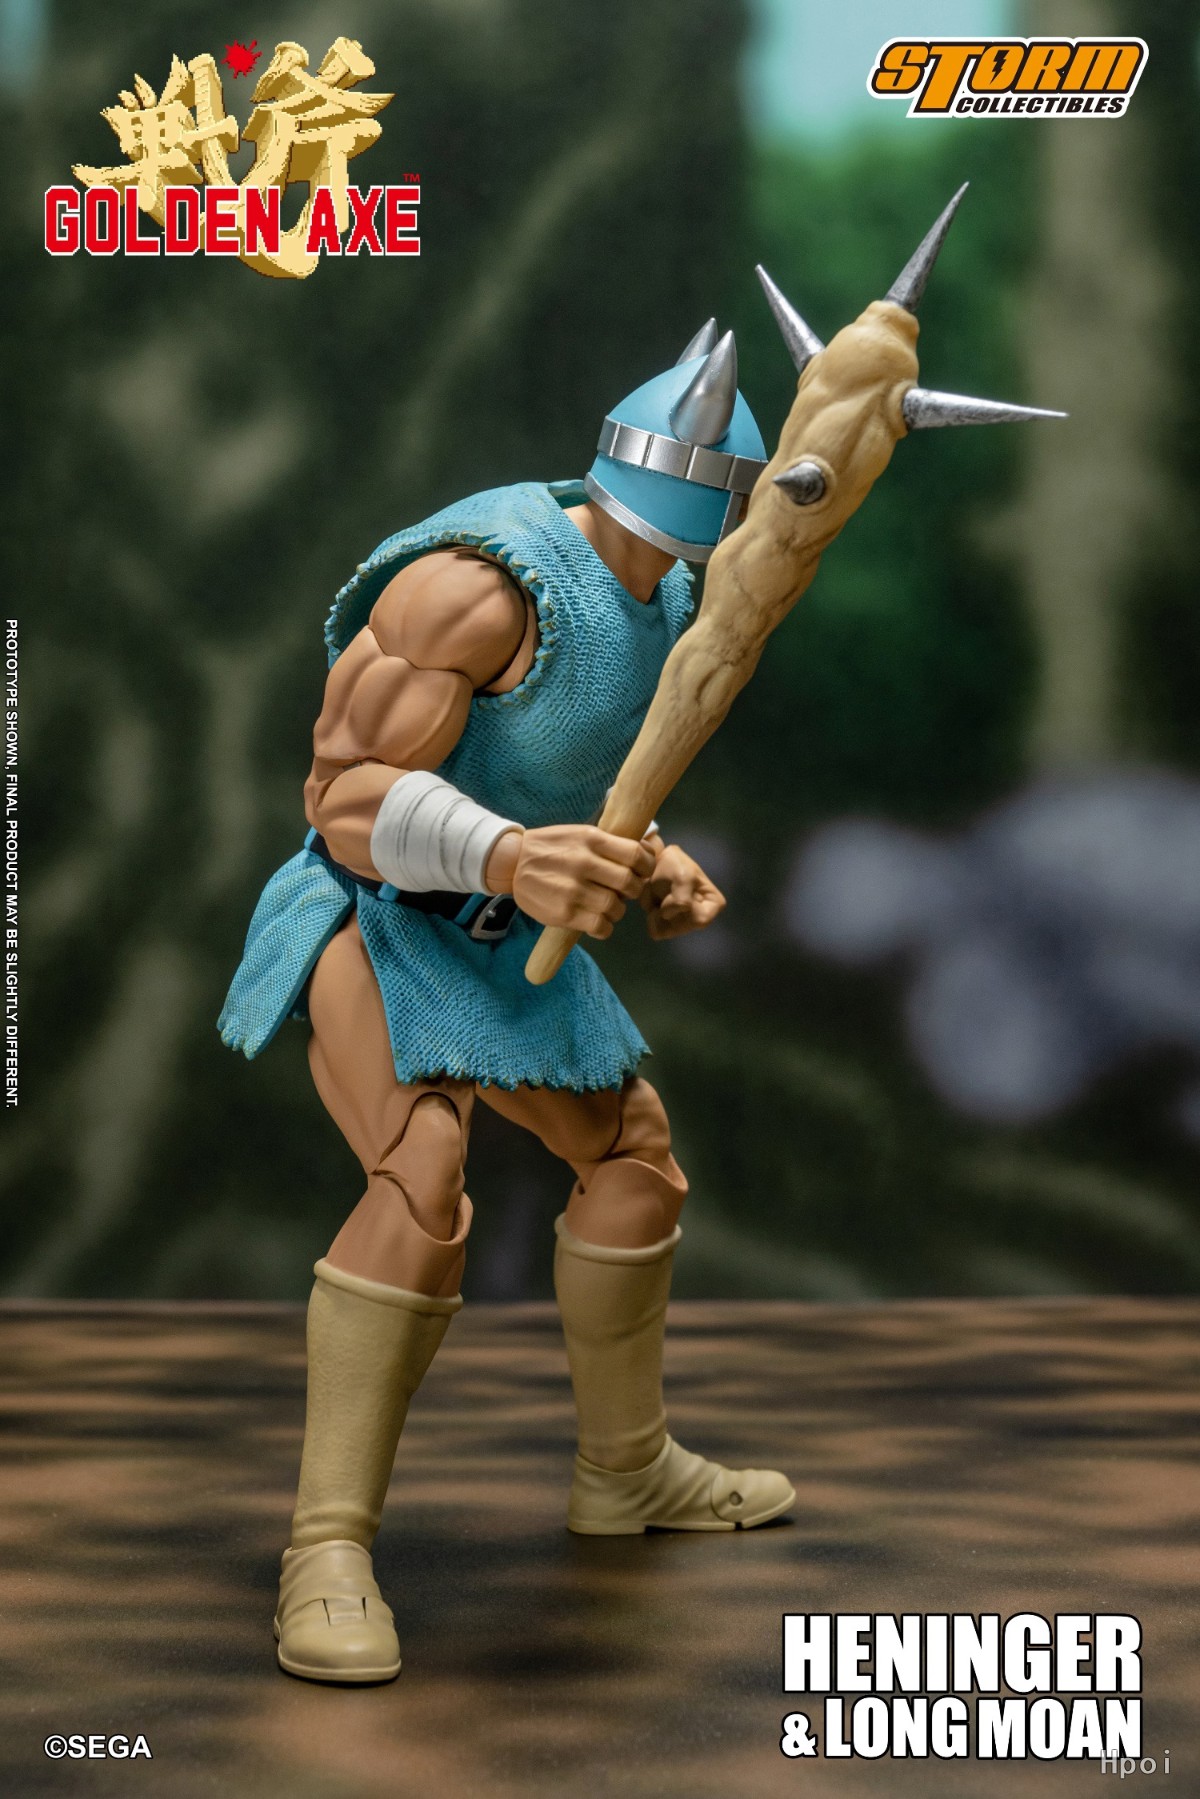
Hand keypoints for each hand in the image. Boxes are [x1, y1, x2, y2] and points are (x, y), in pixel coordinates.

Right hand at [486, 825, 654, 938]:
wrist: (511, 862)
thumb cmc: (551, 847)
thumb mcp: (580, 833)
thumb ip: (610, 843)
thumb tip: (648, 852)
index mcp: (591, 840)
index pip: (635, 855)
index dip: (647, 866)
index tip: (642, 872)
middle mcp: (583, 863)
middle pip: (630, 884)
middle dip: (633, 890)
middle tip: (624, 892)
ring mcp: (573, 890)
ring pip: (616, 908)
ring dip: (617, 910)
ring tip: (606, 906)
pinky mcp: (564, 913)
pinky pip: (600, 927)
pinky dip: (605, 927)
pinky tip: (597, 920)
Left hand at [640, 844, 725, 939]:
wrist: (656, 861)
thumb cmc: (675, 865)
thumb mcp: (683, 877)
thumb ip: (682, 899)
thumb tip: (667, 916)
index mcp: (714, 904)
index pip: (699, 919)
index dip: (682, 906)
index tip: (677, 888)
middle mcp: (702, 918)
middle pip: (681, 928)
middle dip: (666, 907)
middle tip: (666, 888)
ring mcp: (684, 924)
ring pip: (666, 931)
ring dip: (655, 909)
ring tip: (659, 893)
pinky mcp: (668, 927)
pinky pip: (656, 932)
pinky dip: (650, 914)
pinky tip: (654, 900)